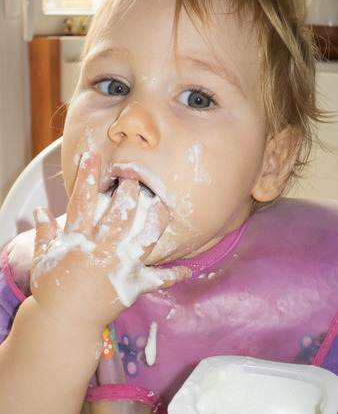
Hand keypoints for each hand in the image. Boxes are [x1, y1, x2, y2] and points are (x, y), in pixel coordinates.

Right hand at [30, 152, 190, 328]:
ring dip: (155, 220)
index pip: (82, 203)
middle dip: (129, 193)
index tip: (93, 157)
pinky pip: (157, 280)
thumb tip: (40, 209)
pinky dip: (172, 275)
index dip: (87, 178)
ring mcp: (121, 269)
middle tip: (135, 179)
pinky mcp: (133, 287)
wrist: (63, 324)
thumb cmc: (51, 290)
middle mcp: (103, 252)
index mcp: (79, 242)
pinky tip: (188, 268)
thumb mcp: (43, 259)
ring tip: (162, 205)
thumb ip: (44, 234)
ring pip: (145, 239)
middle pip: (120, 215)